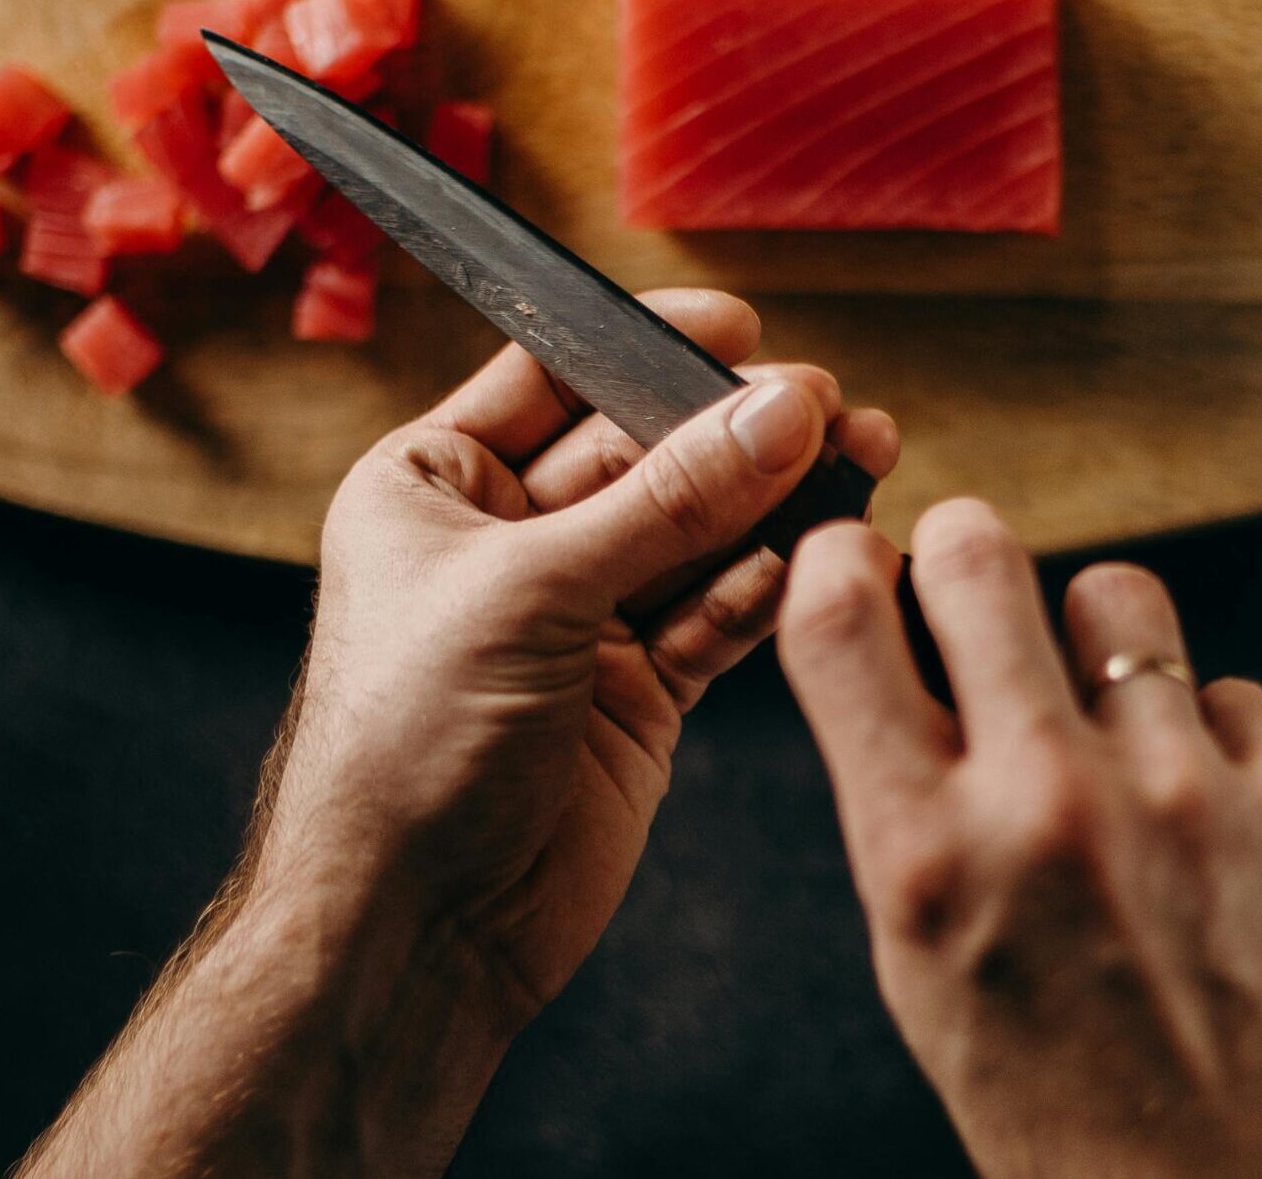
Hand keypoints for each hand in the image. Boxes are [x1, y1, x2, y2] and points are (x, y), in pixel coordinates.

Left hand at [251, 289, 896, 1108]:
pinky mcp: (637, 686)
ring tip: (853, 464)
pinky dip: (761, 589)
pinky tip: (806, 562)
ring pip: (695, 531)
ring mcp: (578, 613)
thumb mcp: (534, 591)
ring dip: (770, 504)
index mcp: (436, 483)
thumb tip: (778, 412)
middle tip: (825, 407)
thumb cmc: (408, 744)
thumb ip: (669, 500)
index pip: (555, 375)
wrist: (413, 930)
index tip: (738, 332)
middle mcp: (509, 537)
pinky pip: (716, 613)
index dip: (645, 345)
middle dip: (733, 432)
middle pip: (644, 451)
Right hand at [780, 502, 1261, 1178]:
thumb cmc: (1055, 1097)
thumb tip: (899, 642)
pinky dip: (1201, 733)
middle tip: (974, 585)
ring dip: (1094, 637)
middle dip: (963, 550)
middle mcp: (1047, 809)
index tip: (856, 559)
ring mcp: (1181, 796)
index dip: (836, 559)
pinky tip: (1198, 813)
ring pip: (1116, 594)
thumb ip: (902, 797)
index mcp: (925, 859)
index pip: (839, 620)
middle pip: (977, 553)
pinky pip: (1224, 688)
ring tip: (1103, 713)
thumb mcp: (922, 960)